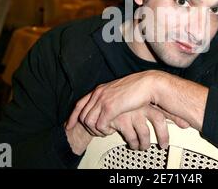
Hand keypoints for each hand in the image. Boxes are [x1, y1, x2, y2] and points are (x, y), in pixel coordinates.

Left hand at [66, 91, 189, 150]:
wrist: (148, 84)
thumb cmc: (138, 89)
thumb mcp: (118, 92)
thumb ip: (109, 97)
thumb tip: (105, 107)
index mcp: (100, 89)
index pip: (79, 103)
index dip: (73, 116)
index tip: (69, 125)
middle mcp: (99, 94)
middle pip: (82, 115)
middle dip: (87, 127)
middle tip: (98, 133)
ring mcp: (103, 100)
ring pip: (89, 122)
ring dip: (97, 130)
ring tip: (107, 131)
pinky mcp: (110, 108)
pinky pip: (100, 125)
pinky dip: (105, 130)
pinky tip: (113, 129)